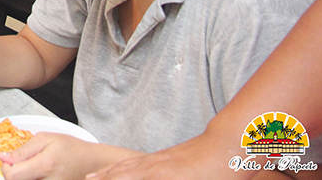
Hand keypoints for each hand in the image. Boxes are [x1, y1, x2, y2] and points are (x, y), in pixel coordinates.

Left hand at [1, 134, 103, 179]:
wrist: (91, 162)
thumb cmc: (70, 148)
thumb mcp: (45, 139)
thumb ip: (23, 150)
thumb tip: (3, 157)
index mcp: (45, 166)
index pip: (12, 176)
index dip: (5, 167)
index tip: (8, 159)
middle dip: (13, 172)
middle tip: (20, 163)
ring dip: (23, 176)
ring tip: (32, 167)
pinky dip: (31, 179)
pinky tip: (37, 173)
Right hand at [86, 137, 229, 179]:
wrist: (229, 145)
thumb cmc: (220, 173)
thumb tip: (142, 174)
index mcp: (159, 175)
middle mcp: (153, 165)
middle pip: (119, 173)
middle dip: (100, 179)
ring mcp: (158, 159)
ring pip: (126, 166)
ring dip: (107, 172)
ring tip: (91, 176)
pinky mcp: (165, 156)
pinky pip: (135, 162)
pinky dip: (122, 166)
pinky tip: (121, 168)